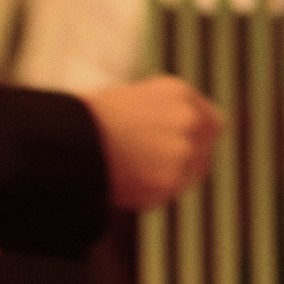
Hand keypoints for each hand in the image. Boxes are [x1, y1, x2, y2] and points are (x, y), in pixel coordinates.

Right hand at [88, 76, 224, 212]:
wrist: (73, 142)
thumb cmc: (93, 121)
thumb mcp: (138, 98)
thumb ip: (168, 113)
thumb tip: (186, 134)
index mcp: (179, 92)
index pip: (210, 120)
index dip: (198, 135)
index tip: (187, 146)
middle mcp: (187, 118)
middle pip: (205, 147)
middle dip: (188, 156)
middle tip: (159, 163)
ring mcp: (182, 151)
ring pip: (193, 172)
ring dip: (173, 174)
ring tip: (139, 170)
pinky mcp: (171, 181)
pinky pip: (172, 191)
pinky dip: (156, 191)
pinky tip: (132, 181)